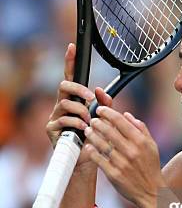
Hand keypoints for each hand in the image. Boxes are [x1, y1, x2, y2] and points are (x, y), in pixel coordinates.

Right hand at [46, 43, 112, 166]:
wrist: (88, 160)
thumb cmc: (95, 138)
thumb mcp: (104, 119)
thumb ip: (105, 104)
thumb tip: (100, 90)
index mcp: (74, 99)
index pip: (71, 77)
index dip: (70, 62)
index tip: (72, 47)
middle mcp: (62, 105)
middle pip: (64, 85)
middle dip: (77, 89)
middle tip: (90, 98)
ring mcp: (55, 116)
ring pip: (65, 103)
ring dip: (80, 111)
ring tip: (89, 121)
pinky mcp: (51, 128)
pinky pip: (63, 119)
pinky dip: (76, 123)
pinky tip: (82, 129)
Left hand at [83, 106, 162, 207]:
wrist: (151, 192)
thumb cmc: (151, 167)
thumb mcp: (152, 145)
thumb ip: (140, 128)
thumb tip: (127, 114)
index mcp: (141, 141)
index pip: (120, 121)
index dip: (108, 113)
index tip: (100, 109)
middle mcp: (131, 151)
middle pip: (108, 131)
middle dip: (97, 122)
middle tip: (92, 120)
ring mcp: (122, 163)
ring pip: (101, 144)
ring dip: (92, 135)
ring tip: (88, 130)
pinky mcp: (113, 174)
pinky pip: (99, 159)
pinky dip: (92, 151)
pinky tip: (89, 146)